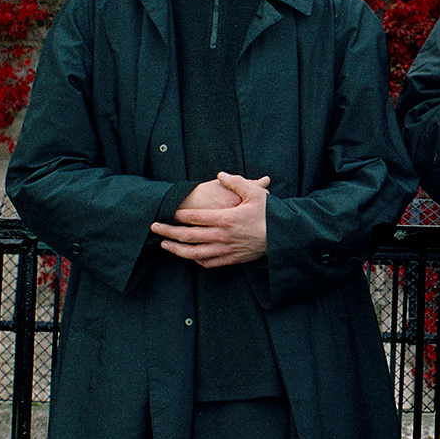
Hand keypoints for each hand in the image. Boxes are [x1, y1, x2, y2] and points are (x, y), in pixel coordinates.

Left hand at [152, 171, 270, 267]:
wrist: (285, 237)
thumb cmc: (270, 214)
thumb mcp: (255, 193)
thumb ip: (236, 182)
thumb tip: (221, 175)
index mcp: (225, 219)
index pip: (195, 217)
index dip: (179, 214)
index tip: (170, 211)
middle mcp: (222, 236)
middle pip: (188, 237)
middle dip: (168, 232)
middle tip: (154, 227)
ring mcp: (226, 250)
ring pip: (194, 253)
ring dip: (176, 250)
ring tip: (164, 245)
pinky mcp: (232, 259)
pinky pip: (209, 262)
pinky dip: (195, 260)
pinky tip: (189, 255)